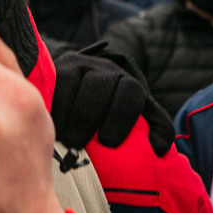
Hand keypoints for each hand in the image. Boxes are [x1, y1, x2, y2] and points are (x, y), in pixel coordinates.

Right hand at [51, 46, 173, 154]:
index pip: (130, 92)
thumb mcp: (139, 118)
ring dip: (68, 113)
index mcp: (129, 82)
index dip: (120, 117)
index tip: (109, 142)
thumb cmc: (113, 115)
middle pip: (99, 87)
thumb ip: (155, 129)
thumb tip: (159, 148)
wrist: (84, 92)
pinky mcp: (59, 67)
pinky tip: (53, 123)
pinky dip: (54, 106)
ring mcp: (81, 64)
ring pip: (75, 83)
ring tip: (64, 137)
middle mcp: (106, 69)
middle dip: (88, 118)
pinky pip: (56, 83)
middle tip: (78, 143)